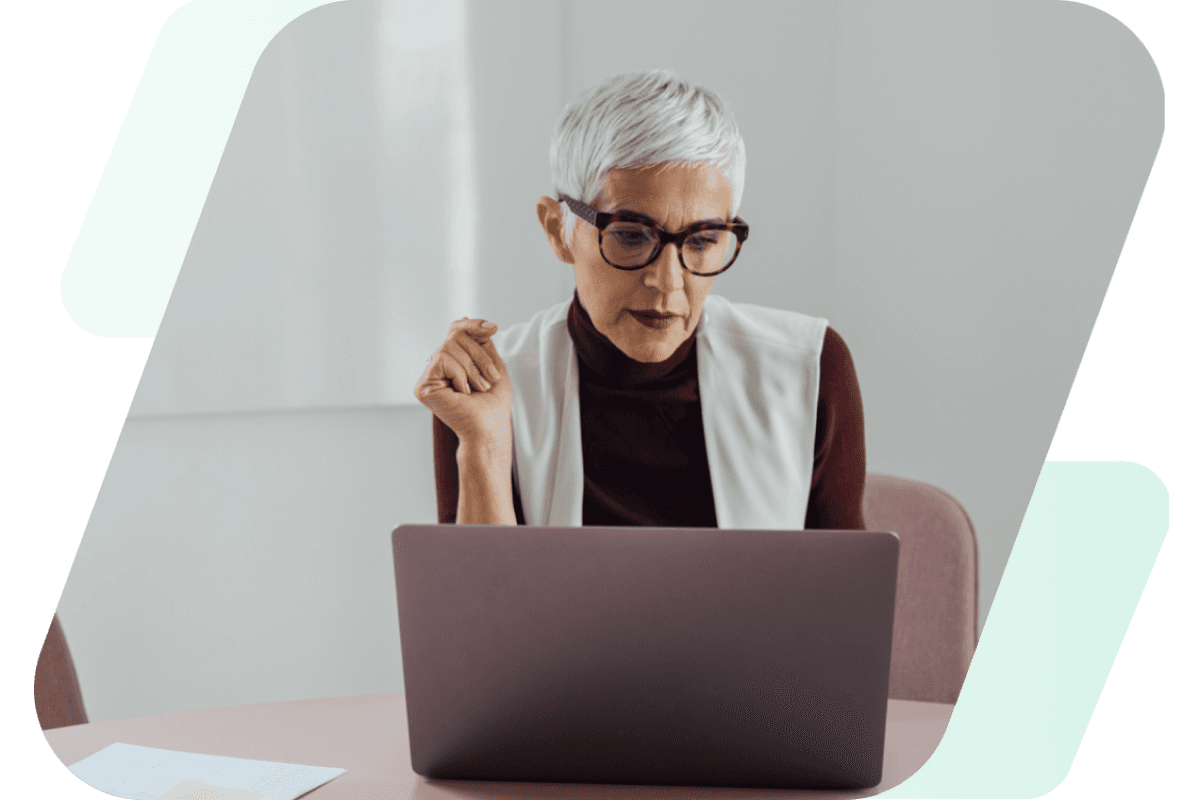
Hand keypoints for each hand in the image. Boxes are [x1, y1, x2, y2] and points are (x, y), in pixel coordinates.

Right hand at [415, 318, 512, 445]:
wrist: (490, 427)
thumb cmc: (494, 403)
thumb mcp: (491, 363)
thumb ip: (479, 341)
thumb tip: (464, 318)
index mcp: (453, 360)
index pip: (456, 330)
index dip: (472, 325)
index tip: (493, 328)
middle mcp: (438, 367)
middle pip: (455, 336)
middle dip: (479, 355)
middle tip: (491, 378)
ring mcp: (429, 376)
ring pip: (449, 346)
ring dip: (472, 368)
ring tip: (479, 388)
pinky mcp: (423, 386)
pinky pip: (442, 359)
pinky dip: (460, 375)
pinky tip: (463, 393)